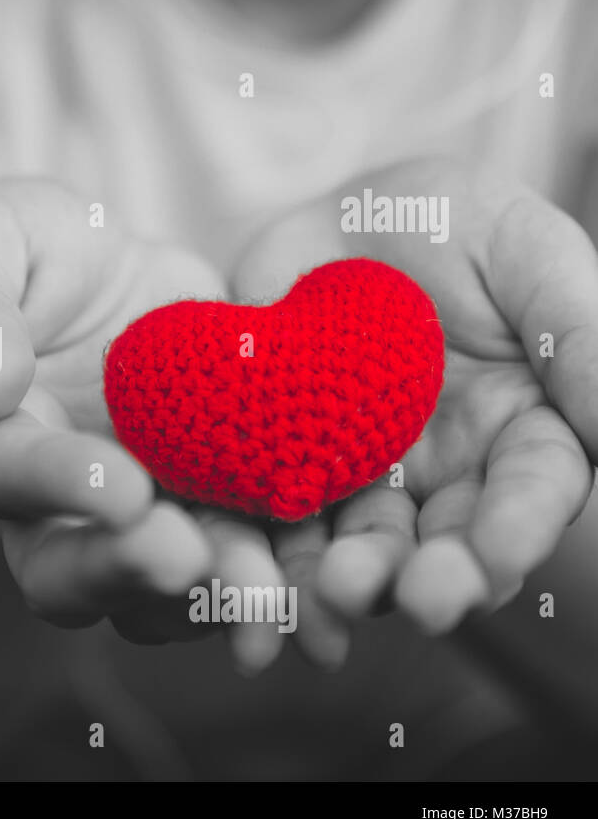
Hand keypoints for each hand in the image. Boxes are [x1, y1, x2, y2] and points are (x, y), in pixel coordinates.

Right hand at [0, 177, 299, 672]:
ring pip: (144, 590)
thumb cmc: (17, 250)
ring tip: (264, 587)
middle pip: (58, 568)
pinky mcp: (186, 512)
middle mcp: (24, 506)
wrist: (97, 274)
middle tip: (188, 557)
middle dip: (125, 570)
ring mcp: (108, 524)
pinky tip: (316, 563)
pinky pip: (223, 561)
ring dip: (203, 595)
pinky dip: (267, 570)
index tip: (120, 487)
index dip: (51, 485)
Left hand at [232, 158, 597, 646]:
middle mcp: (448, 476)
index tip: (495, 556)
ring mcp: (362, 479)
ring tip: (332, 592)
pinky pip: (272, 521)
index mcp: (524, 432)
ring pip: (358, 548)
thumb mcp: (526, 254)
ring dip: (349, 582)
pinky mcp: (282, 470)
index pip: (533, 493)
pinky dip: (264, 556)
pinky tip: (253, 582)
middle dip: (436, 580)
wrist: (333, 219)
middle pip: (447, 545)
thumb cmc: (451, 224)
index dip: (515, 529)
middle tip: (418, 600)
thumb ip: (580, 338)